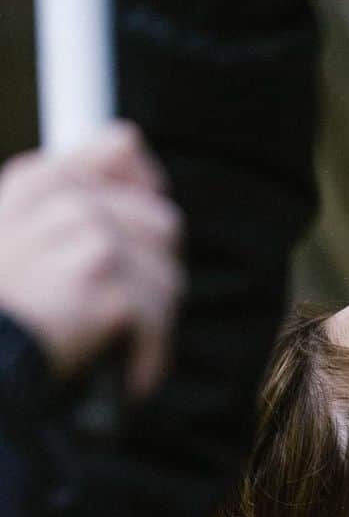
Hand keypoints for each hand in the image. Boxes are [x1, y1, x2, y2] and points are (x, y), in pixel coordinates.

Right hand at [0, 122, 185, 399]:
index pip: (122, 148)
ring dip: (150, 321)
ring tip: (117, 343)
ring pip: (165, 277)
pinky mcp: (110, 290)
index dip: (145, 192)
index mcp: (38, 180)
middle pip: (161, 223)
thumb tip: (130, 142)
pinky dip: (148, 355)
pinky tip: (129, 373)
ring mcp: (91, 241)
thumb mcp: (10, 231)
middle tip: (127, 310)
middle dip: (152, 273)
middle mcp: (67, 201)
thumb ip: (67, 186)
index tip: (145, 232)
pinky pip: (157, 319)